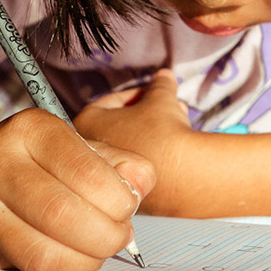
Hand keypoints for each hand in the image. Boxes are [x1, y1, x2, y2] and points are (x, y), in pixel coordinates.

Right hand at [0, 107, 155, 270]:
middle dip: (107, 233)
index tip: (128, 206)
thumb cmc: (38, 164)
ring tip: (101, 246)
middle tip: (121, 235)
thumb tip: (141, 184)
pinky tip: (77, 255)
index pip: (85, 170)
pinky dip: (68, 267)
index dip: (118, 197)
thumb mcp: (77, 148)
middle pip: (63, 213)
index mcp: (30, 129)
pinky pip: (32, 267)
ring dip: (88, 257)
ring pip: (45, 249)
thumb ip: (118, 162)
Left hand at [73, 68, 193, 170]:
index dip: (136, 93)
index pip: (110, 102)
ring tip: (176, 123)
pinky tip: (173, 146)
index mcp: (88, 125)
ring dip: (152, 131)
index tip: (153, 92)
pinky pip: (138, 166)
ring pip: (130, 146)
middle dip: (147, 113)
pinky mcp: (127, 194)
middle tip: (167, 107)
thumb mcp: (161, 99)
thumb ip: (159, 85)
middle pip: (119, 125)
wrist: (183, 174)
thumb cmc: (163, 132)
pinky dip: (153, 153)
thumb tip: (164, 76)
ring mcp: (108, 176)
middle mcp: (91, 154)